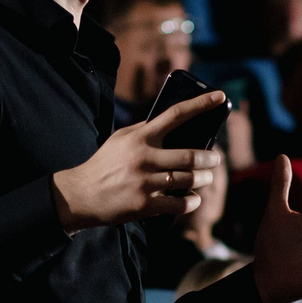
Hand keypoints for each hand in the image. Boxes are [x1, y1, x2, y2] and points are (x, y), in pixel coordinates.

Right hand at [50, 94, 226, 232]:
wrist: (81, 194)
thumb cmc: (104, 164)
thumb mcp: (120, 139)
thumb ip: (144, 130)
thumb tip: (173, 122)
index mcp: (140, 137)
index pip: (175, 114)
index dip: (200, 104)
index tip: (220, 97)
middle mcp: (145, 158)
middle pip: (190, 156)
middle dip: (210, 158)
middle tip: (216, 159)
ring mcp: (146, 182)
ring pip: (189, 180)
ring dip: (204, 179)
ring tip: (206, 178)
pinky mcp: (145, 204)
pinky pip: (180, 204)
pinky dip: (192, 201)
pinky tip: (194, 198)